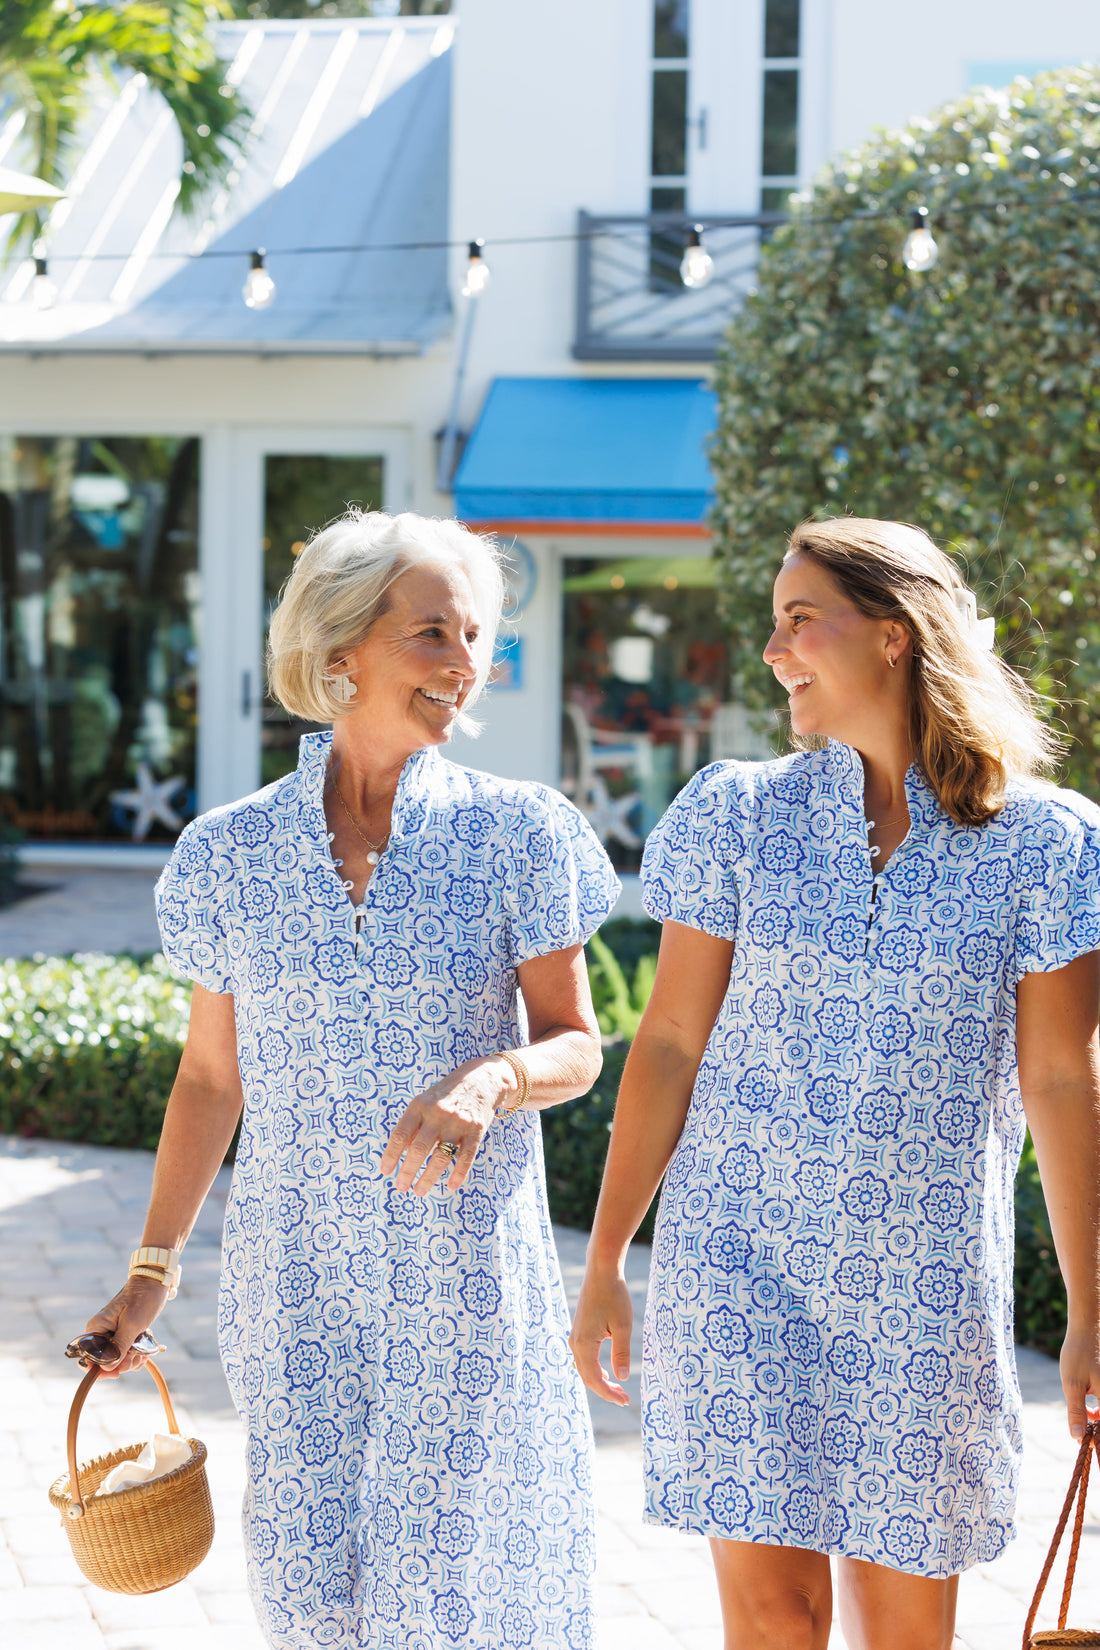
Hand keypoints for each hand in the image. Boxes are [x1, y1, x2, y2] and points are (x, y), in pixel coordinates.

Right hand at [82, 1277, 169, 1377]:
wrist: (155, 1283)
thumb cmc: (142, 1299)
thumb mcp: (132, 1324)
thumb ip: (119, 1347)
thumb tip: (107, 1368)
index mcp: (96, 1328)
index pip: (88, 1358)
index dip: (100, 1370)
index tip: (117, 1373)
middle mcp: (101, 1332)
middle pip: (104, 1362)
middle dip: (122, 1364)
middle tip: (137, 1357)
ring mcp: (112, 1334)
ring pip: (117, 1359)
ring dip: (131, 1360)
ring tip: (144, 1353)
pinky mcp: (123, 1334)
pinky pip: (125, 1352)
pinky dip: (135, 1355)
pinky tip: (144, 1353)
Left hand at [379, 1059, 504, 1194]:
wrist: (482, 1079)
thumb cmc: (447, 1095)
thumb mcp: (425, 1101)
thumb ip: (413, 1124)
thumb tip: (401, 1151)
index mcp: (420, 1105)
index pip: (400, 1134)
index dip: (391, 1155)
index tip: (385, 1172)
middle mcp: (438, 1113)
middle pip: (419, 1149)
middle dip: (407, 1171)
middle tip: (401, 1187)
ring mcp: (458, 1122)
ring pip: (441, 1156)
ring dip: (428, 1178)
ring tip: (419, 1191)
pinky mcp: (476, 1130)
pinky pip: (466, 1156)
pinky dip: (459, 1174)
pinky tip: (451, 1186)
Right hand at [570, 1264, 632, 1406]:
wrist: (601, 1271)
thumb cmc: (614, 1296)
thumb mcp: (623, 1326)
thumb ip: (622, 1353)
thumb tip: (622, 1377)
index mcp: (584, 1344)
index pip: (595, 1379)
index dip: (609, 1394)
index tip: (625, 1401)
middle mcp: (575, 1342)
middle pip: (587, 1377)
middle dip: (605, 1390)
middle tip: (624, 1399)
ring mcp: (575, 1336)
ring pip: (584, 1368)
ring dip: (599, 1380)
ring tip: (617, 1388)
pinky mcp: (579, 1330)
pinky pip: (583, 1358)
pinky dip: (594, 1369)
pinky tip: (607, 1371)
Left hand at [1060, 1321, 1099, 1438]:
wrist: (1087, 1328)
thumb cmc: (1079, 1353)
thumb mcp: (1072, 1384)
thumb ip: (1077, 1412)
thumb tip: (1077, 1438)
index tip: (1096, 1462)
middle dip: (1098, 1434)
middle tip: (1086, 1443)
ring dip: (1097, 1422)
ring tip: (1086, 1428)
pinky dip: (1098, 1412)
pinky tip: (1090, 1412)